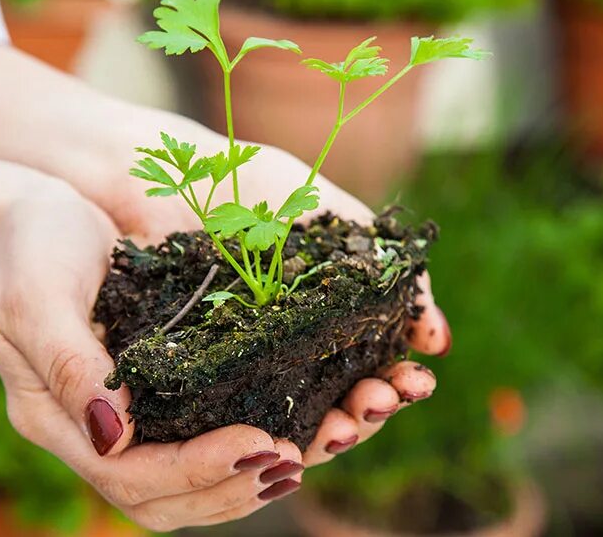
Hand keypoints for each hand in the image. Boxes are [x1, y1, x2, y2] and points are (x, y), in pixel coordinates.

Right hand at [0, 179, 304, 530]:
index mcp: (53, 418)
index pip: (127, 474)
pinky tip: (286, 431)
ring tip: (296, 460)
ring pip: (180, 486)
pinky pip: (193, 441)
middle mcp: (88, 432)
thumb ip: (69, 365)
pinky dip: (238, 450)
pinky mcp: (150, 392)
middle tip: (289, 461)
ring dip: (241, 483)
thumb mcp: (37, 296)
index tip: (256, 444)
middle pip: (159, 498)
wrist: (32, 215)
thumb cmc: (29, 246)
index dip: (194, 470)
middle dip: (228, 487)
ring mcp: (118, 418)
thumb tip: (114, 438)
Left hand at [74, 108, 451, 467]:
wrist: (167, 166)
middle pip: (338, 405)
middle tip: (382, 400)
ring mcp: (239, 370)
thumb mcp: (330, 219)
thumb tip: (436, 338)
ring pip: (290, 424)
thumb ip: (383, 270)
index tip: (416, 381)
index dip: (397, 383)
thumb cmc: (251, 183)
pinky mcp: (191, 381)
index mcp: (325, 322)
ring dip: (327, 434)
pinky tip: (283, 437)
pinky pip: (226, 420)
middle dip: (368, 411)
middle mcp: (287, 353)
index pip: (371, 370)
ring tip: (347, 424)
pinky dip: (259, 434)